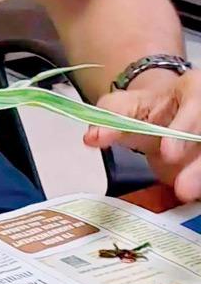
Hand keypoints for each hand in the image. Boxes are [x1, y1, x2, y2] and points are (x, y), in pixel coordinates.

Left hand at [84, 70, 200, 200]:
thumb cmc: (143, 110)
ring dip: (199, 176)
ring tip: (185, 193)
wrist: (156, 118)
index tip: (168, 153)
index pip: (195, 103)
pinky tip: (192, 194)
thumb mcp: (121, 108)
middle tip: (183, 187)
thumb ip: (108, 119)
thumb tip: (93, 137)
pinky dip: (197, 182)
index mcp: (192, 89)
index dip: (184, 128)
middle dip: (197, 164)